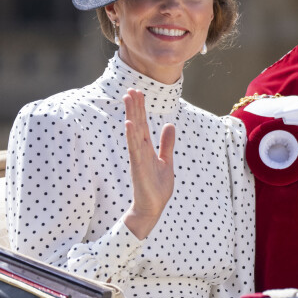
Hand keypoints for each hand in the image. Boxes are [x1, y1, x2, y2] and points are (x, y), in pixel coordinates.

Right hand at [122, 88, 175, 239]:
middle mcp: (140, 150)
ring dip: (132, 114)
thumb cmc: (157, 187)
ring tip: (128, 98)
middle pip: (137, 123)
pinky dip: (132, 135)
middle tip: (130, 89)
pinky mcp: (138, 166)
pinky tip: (129, 123)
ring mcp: (138, 157)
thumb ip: (166, 144)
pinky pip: (134, 148)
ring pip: (134, 131)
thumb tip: (169, 125)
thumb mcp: (166, 161)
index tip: (138, 92)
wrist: (152, 208)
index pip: (143, 124)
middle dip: (135, 107)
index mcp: (147, 148)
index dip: (141, 108)